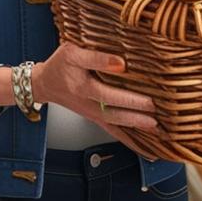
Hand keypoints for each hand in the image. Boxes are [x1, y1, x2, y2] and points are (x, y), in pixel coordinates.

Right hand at [31, 41, 158, 138]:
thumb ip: (95, 57)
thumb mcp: (71, 53)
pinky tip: (146, 147)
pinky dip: (131, 141)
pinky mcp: (96, 119)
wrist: (45, 84)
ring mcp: (92, 114)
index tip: (143, 90)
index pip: (105, 91)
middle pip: (113, 111)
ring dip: (136, 127)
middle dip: (135, 112)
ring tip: (156, 128)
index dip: (124, 93)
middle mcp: (88, 104)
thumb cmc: (60, 65)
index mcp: (82, 87)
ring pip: (116, 124)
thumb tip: (120, 63)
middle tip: (155, 109)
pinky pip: (115, 131)